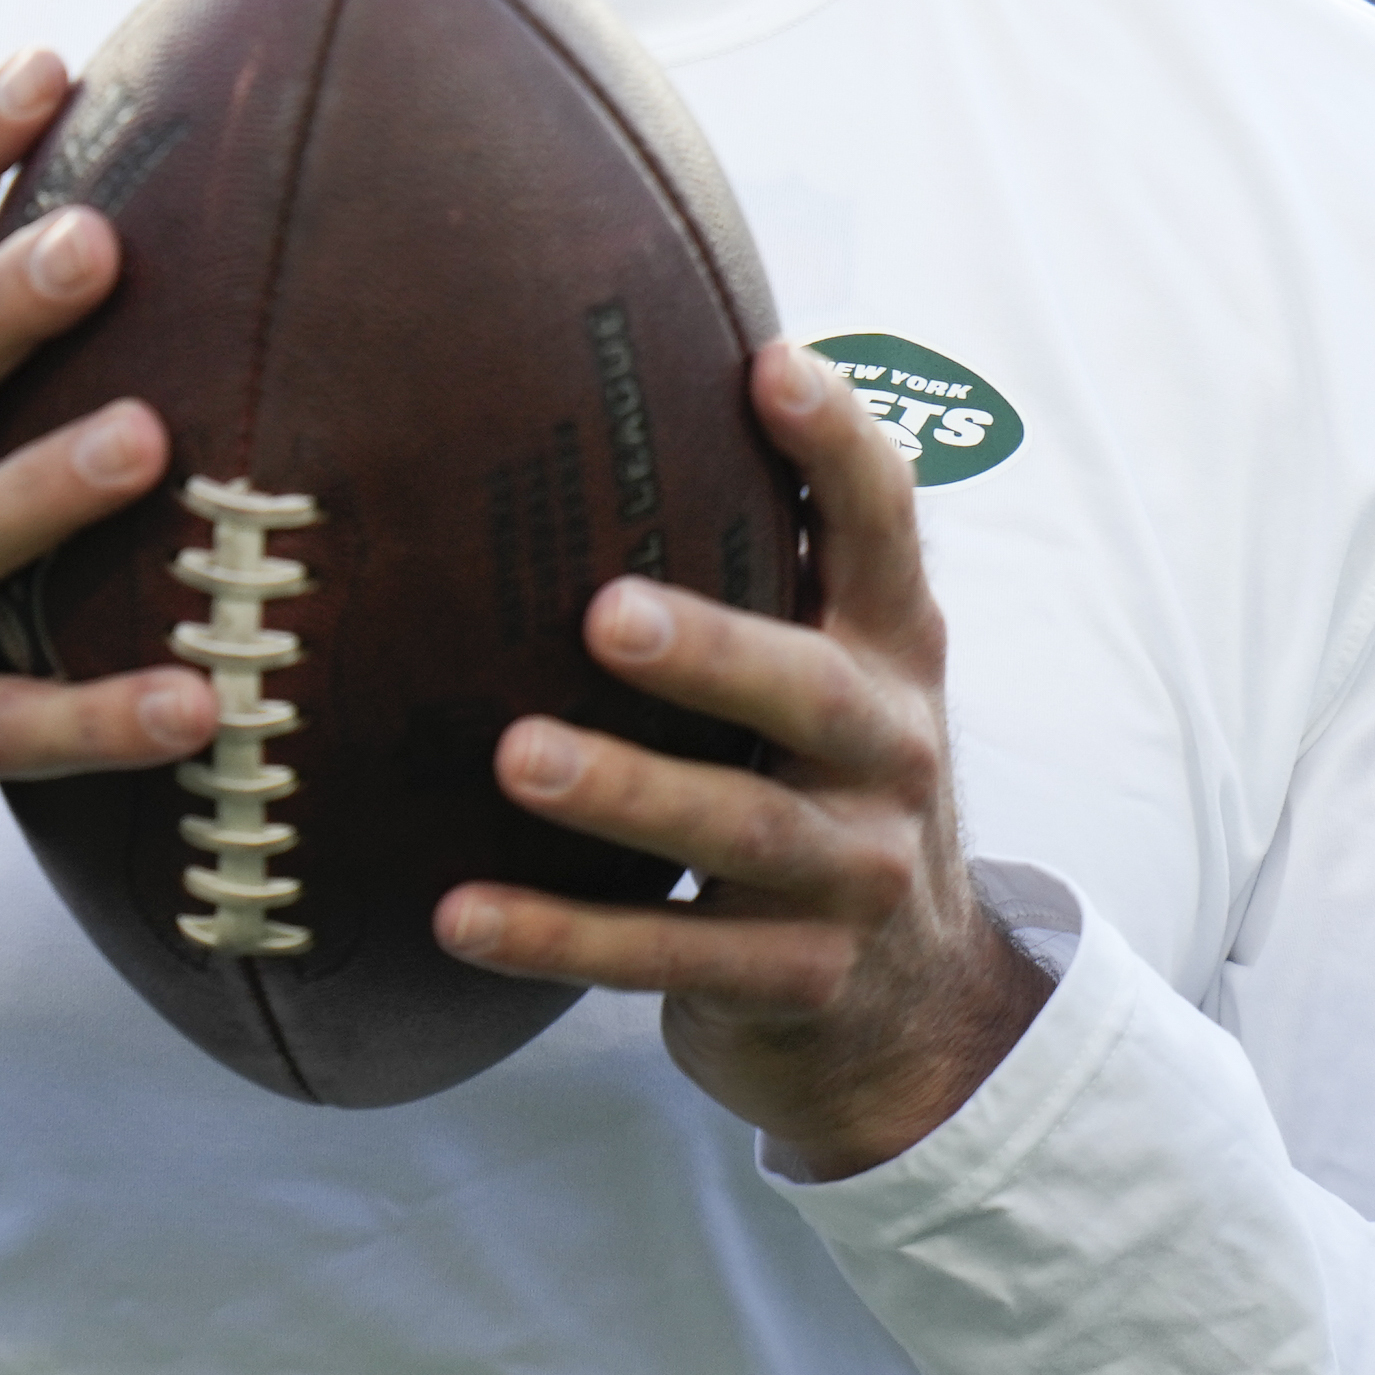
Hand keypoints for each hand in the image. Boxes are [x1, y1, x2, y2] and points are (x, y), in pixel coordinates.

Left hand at [433, 340, 1047, 1179]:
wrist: (914, 1010)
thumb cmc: (828, 786)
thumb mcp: (837, 675)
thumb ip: (777, 564)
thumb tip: (617, 393)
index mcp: (894, 651)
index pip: (885, 528)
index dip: (837, 446)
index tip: (770, 364)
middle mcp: (891, 754)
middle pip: (808, 692)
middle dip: (711, 650)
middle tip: (602, 612)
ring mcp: (853, 877)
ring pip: (737, 830)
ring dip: (624, 793)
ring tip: (515, 758)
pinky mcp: (794, 979)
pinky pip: (667, 956)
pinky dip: (559, 938)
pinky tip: (460, 914)